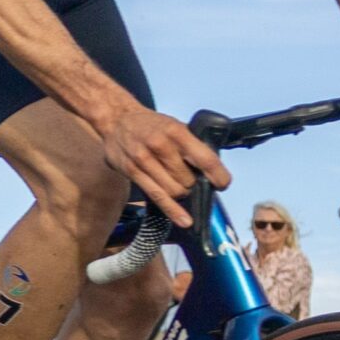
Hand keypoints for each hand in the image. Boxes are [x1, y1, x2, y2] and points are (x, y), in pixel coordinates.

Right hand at [98, 102, 227, 226]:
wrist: (117, 119)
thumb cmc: (150, 125)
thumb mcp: (174, 126)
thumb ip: (191, 144)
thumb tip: (212, 168)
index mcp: (177, 132)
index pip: (205, 158)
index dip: (218, 175)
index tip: (223, 184)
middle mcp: (161, 145)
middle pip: (189, 180)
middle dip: (192, 184)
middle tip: (187, 177)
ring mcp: (145, 159)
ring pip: (175, 191)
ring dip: (181, 193)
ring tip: (176, 184)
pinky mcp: (133, 172)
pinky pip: (157, 196)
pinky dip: (173, 210)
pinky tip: (184, 220)